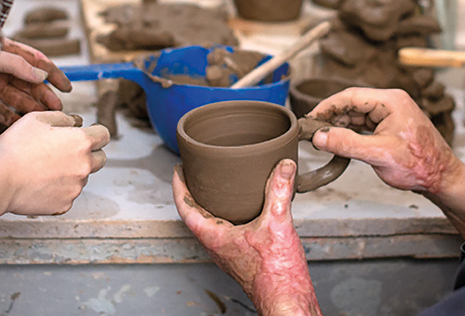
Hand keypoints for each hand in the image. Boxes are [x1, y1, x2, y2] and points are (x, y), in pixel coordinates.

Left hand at [0, 38, 72, 125]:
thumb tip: (41, 76)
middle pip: (29, 83)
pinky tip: (24, 123)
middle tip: (57, 107)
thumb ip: (17, 64)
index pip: (36, 62)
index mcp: (6, 52)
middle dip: (45, 95)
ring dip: (33, 107)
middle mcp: (2, 69)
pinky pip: (0, 112)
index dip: (54, 74)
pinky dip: (12, 119)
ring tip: (45, 116)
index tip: (67, 87)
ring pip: (18, 99)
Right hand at [0, 111, 108, 223]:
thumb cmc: (14, 148)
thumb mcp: (37, 119)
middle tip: (67, 153)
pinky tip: (41, 184)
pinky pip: (68, 195)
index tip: (88, 134)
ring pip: (82, 177)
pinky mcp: (65, 204)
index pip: (104, 135)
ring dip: (72, 172)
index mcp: (81, 142)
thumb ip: (62, 118)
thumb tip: (75, 122)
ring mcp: (76, 187)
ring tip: (46, 169)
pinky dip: (59, 190)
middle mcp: (84, 165)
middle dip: (89, 154)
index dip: (95, 133)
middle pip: (100, 158)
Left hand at [173, 161, 321, 315]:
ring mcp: (229, 252)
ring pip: (211, 224)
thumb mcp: (277, 223)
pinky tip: (246, 210)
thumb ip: (280, 191)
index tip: (177, 170)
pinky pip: (227, 230)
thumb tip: (284, 166)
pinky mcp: (242, 256)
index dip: (178, 186)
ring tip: (216, 187)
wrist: (286, 298)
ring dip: (210, 205)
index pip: (185, 208)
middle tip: (193, 173)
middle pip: (195, 215)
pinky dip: (229, 214)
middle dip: (193, 192)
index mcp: (215, 238)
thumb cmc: (275, 274)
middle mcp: (218, 246)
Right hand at [309, 88, 464, 236]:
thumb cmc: (420, 165)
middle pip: (352, 104)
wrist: (442, 178)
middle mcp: (392, 103)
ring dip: (340, 126)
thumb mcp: (378, 154)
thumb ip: (347, 143)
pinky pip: (364, 125)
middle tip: (312, 131)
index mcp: (391, 101)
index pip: (351, 96)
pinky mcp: (390, 127)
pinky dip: (350, 133)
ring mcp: (391, 114)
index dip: (327, 106)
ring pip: (357, 115)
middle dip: (331, 117)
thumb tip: (319, 136)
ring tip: (321, 138)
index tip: (310, 119)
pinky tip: (338, 142)